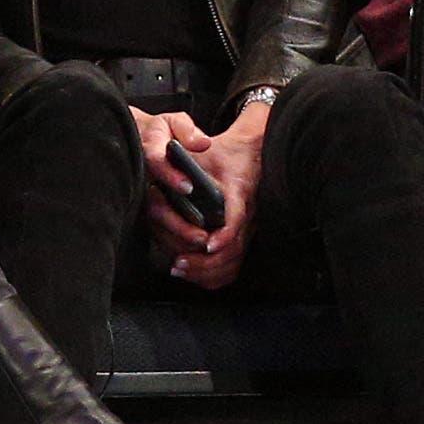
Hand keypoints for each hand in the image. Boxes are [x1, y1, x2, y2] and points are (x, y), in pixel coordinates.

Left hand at [160, 102, 268, 290]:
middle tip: (177, 263)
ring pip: (232, 262)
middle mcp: (248, 214)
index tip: (206, 245)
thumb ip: (187, 148)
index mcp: (239, 190)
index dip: (224, 236)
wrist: (248, 153)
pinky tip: (192, 273)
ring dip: (206, 271)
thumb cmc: (220, 152)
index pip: (237, 218)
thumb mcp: (202, 147)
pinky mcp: (242, 238)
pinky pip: (232, 267)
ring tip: (180, 269)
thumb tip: (175, 165)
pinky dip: (213, 276)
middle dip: (204, 262)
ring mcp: (247, 228)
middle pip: (233, 250)